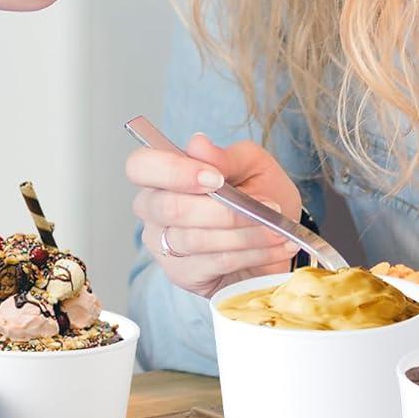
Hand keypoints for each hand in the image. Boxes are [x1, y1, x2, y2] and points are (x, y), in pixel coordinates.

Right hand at [126, 132, 301, 299]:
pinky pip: (216, 262)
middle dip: (222, 210)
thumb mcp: (253, 166)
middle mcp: (152, 210)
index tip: (215, 178)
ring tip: (278, 228)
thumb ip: (227, 157)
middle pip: (169, 208)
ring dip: (246, 233)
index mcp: (161, 176)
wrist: (277, 236)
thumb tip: (198, 144)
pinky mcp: (182, 274)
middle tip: (265, 205)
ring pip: (196, 239)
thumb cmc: (258, 193)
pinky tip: (278, 246)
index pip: (140, 167)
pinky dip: (254, 253)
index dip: (173, 172)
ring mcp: (163, 246)